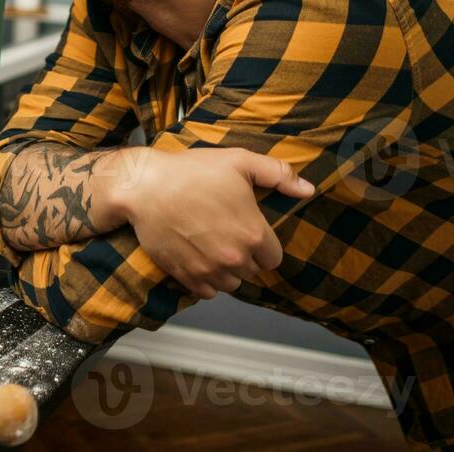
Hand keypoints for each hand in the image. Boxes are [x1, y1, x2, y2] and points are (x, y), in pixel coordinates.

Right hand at [101, 146, 313, 299]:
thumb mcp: (239, 161)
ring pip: (231, 284)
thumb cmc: (191, 171)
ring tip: (211, 246)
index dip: (263, 244)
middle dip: (244, 256)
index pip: (274, 258)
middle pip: (252, 271)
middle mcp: (235, 257)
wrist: (144, 186)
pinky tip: (198, 258)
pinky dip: (206, 280)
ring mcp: (209, 270)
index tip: (247, 229)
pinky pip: (208, 292)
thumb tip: (309, 190)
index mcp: (253, 233)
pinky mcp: (186, 276)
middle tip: (225, 232)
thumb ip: (278, 175)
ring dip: (226, 271)